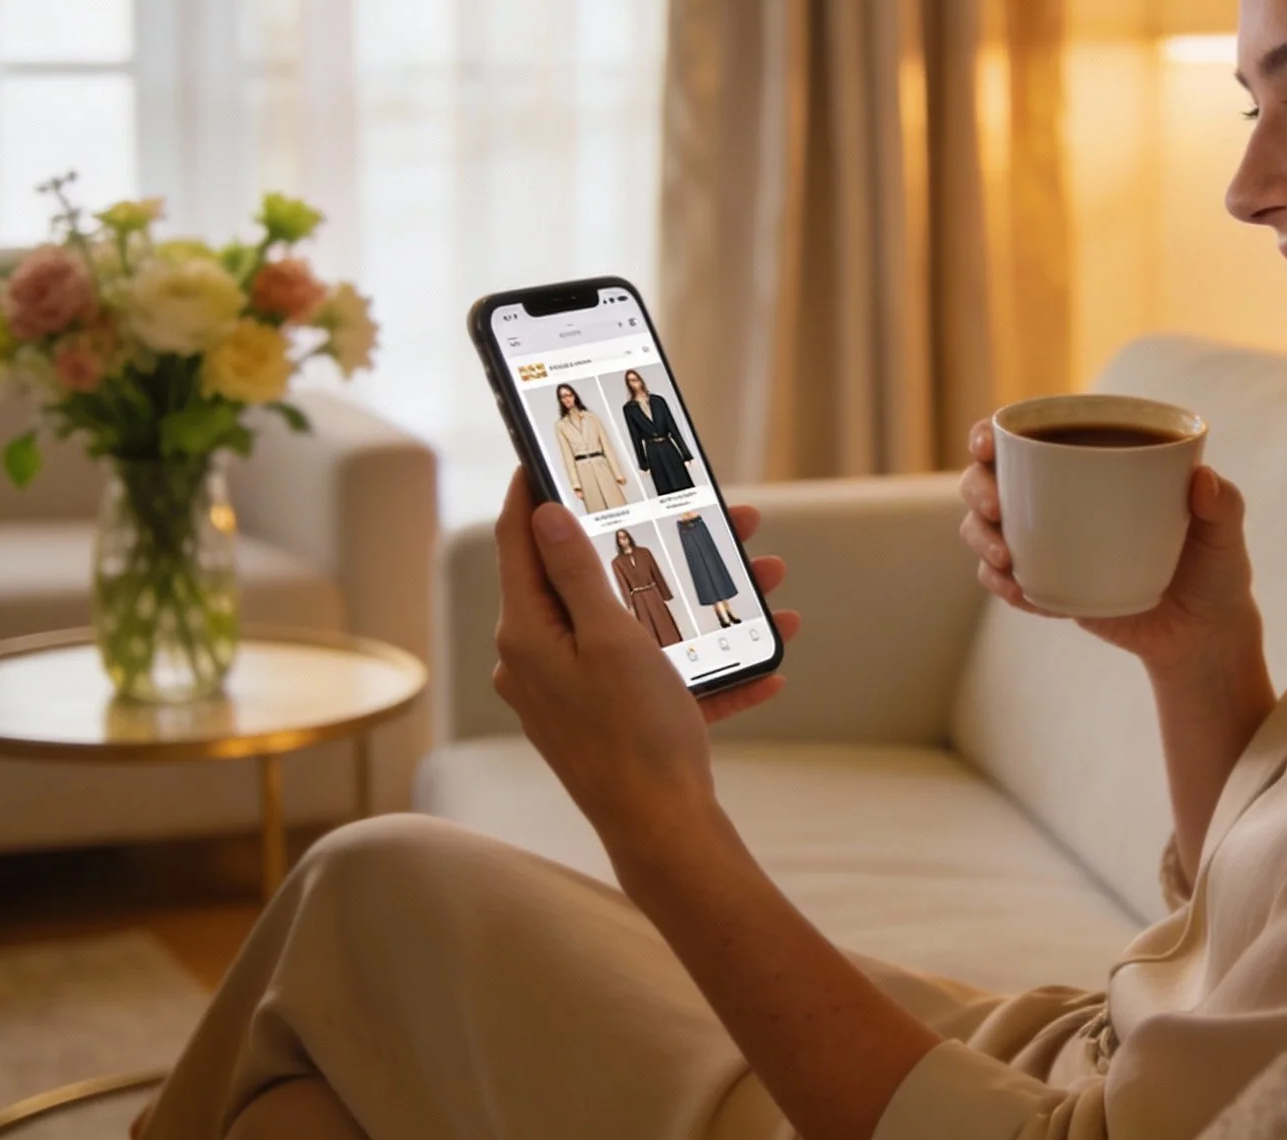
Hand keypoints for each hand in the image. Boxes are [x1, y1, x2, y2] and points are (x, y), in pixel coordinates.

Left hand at [489, 471, 796, 836]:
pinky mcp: (615, 720)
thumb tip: (544, 515)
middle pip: (597, 580)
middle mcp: (545, 660)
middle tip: (705, 512)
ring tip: (764, 576)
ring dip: (703, 600)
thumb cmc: (633, 736)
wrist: (663, 834)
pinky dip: (711, 665)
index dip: (534, 491)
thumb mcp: (612, 638)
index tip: (551, 452)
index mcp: (529, 634)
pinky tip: (767, 663)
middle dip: (658, 544)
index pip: (520, 542)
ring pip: (643, 624)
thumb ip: (577, 572)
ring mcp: (580, 692)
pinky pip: (664, 677)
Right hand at [957, 419, 1263, 674]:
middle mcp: (1058, 498)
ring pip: (985, 530)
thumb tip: (1203, 480)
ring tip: (1007, 560)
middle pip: (988, 480)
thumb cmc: (1215, 569)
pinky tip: (1023, 594)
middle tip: (998, 511)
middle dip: (978, 490)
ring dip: (981, 539)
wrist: (1203, 634)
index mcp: (1090, 464)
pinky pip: (1005, 583)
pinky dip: (1004, 587)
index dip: (989, 435)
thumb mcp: (1226, 535)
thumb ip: (1224, 504)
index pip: (1025, 437)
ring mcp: (1047, 544)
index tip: (986, 445)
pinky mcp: (1047, 587)